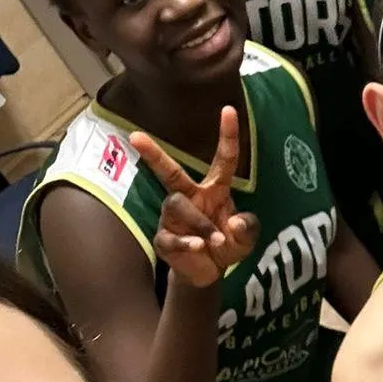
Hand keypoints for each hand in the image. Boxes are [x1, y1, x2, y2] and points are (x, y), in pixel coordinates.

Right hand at [129, 106, 258, 287]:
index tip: (228, 109)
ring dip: (199, 223)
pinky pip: (170, 236)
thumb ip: (247, 228)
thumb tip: (236, 222)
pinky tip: (198, 248)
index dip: (227, 136)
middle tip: (135, 135)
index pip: (222, 160)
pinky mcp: (164, 239)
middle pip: (170, 172)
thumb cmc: (226, 244)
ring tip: (214, 241)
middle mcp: (190, 198)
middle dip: (153, 154)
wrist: (209, 272)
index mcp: (214, 190)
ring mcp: (173, 218)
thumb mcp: (245, 238)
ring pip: (177, 205)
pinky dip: (186, 243)